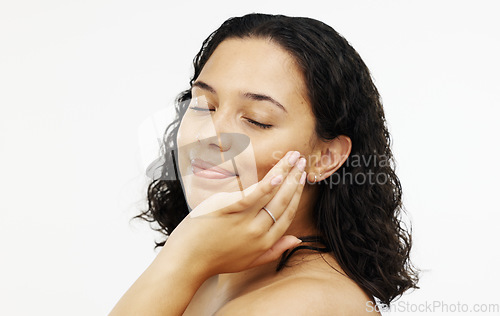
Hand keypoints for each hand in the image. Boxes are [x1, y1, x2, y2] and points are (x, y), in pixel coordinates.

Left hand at [157, 150, 306, 278]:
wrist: (186, 261)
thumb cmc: (215, 260)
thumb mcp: (249, 261)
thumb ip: (275, 250)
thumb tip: (297, 239)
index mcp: (265, 243)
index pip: (288, 214)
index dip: (297, 195)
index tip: (302, 179)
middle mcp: (258, 232)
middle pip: (284, 202)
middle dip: (295, 179)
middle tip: (302, 161)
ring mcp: (244, 221)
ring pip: (271, 194)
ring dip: (286, 173)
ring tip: (294, 157)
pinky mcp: (227, 210)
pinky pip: (251, 196)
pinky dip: (266, 186)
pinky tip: (277, 174)